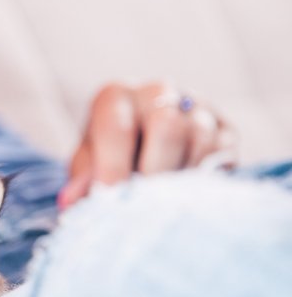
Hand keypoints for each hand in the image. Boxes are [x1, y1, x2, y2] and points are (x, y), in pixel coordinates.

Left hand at [58, 82, 237, 209]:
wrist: (147, 147)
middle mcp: (158, 91)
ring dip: (180, 177)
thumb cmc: (108, 157)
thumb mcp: (88, 164)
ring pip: (199, 138)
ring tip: (162, 202)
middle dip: (153, 171)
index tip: (111, 198)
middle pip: (167, 125)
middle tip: (142, 204)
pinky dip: (202, 178)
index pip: (117, 127)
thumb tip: (71, 201)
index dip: (113, 166)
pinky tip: (184, 194)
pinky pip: (221, 153)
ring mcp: (196, 106)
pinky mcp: (225, 129)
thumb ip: (83, 179)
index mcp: (115, 96)